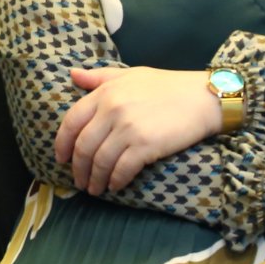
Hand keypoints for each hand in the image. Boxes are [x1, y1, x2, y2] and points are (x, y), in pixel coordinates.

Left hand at [56, 65, 219, 192]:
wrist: (203, 97)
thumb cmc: (167, 85)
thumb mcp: (130, 74)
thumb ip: (99, 77)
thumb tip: (72, 74)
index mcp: (105, 92)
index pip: (72, 121)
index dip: (62, 143)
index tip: (61, 158)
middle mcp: (112, 110)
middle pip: (84, 146)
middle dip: (78, 168)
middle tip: (78, 181)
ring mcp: (128, 129)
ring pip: (100, 161)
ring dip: (95, 179)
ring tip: (95, 189)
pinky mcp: (146, 145)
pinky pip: (122, 169)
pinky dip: (115, 181)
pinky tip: (115, 186)